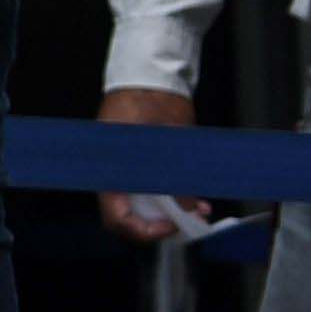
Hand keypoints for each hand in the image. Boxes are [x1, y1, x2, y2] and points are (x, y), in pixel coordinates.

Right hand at [97, 85, 205, 242]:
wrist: (150, 81)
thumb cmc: (143, 102)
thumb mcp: (163, 140)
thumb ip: (175, 175)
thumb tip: (189, 206)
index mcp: (110, 172)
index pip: (117, 217)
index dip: (143, 229)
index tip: (170, 226)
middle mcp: (119, 178)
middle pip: (135, 217)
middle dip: (164, 223)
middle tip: (189, 223)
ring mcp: (134, 174)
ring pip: (152, 207)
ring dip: (175, 213)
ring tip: (200, 211)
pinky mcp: (149, 167)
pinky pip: (161, 192)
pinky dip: (179, 199)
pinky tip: (198, 200)